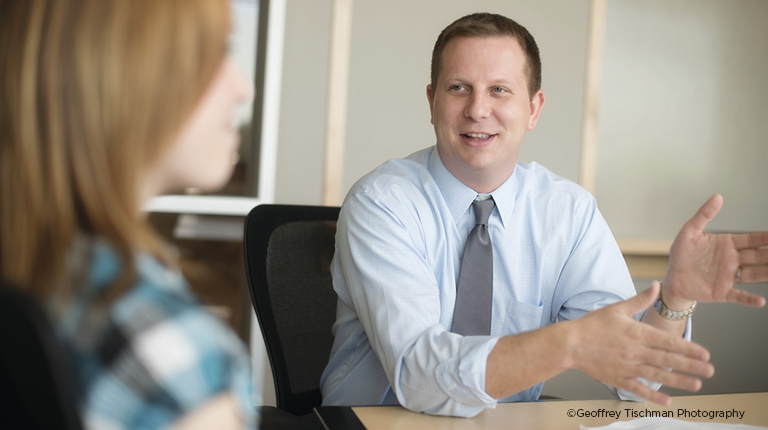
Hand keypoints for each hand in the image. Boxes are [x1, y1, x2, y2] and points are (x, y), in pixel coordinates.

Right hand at [569, 282, 713, 405]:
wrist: (570, 344)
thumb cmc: (592, 325)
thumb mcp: (617, 308)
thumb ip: (640, 299)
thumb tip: (656, 286)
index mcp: (636, 333)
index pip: (668, 342)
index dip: (688, 348)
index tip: (704, 353)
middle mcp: (635, 351)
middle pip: (667, 360)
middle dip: (690, 366)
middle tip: (709, 370)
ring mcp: (627, 367)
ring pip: (658, 376)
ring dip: (678, 382)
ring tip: (696, 385)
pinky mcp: (618, 379)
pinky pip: (639, 389)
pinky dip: (653, 396)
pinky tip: (667, 400)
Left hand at [665, 194, 767, 307]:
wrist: (673, 278)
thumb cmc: (682, 254)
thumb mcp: (689, 232)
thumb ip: (704, 215)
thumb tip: (718, 196)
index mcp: (728, 244)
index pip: (752, 239)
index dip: (766, 237)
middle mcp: (733, 260)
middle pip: (758, 256)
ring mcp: (729, 276)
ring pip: (754, 274)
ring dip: (767, 273)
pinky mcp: (722, 292)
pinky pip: (739, 295)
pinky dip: (749, 299)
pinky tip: (760, 301)